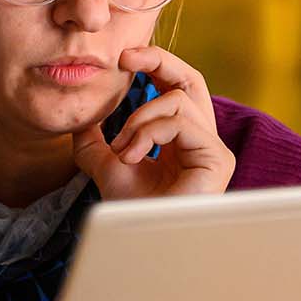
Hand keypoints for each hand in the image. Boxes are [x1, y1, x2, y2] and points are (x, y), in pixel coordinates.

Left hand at [70, 44, 235, 199]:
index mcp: (181, 139)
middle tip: (125, 58)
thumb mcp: (106, 168)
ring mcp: (213, 149)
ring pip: (178, 100)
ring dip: (139, 119)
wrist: (142, 242)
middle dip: (159, 60)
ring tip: (123, 150)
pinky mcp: (218, 159)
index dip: (155, 64)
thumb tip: (82, 119)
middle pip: (191, 79)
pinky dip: (149, 132)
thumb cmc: (133, 212)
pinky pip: (180, 122)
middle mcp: (201, 140)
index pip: (175, 88)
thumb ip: (95, 144)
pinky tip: (133, 156)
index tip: (123, 58)